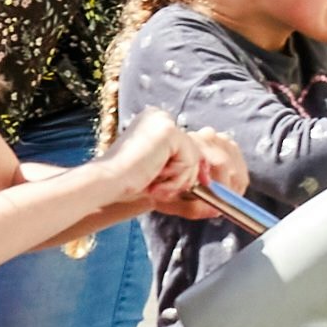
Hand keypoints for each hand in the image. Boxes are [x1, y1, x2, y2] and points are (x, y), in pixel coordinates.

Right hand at [100, 124, 248, 221]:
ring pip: (197, 158)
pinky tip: (154, 178)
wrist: (108, 186)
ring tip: (155, 185)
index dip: (199, 170)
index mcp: (158, 126)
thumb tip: (219, 207)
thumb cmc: (129, 187)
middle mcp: (161, 118)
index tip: (194, 188)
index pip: (194, 145)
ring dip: (181, 180)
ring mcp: (165, 122)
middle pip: (201, 150)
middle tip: (168, 190)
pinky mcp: (169, 132)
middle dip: (195, 177)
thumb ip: (192, 191)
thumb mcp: (166, 186)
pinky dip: (178, 177)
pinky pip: (192, 160)